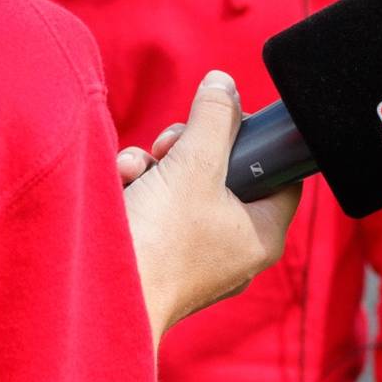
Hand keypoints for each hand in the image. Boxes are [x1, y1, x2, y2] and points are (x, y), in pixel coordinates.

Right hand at [116, 72, 298, 342]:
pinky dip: (137, 188)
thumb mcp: (193, 164)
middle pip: (226, 173)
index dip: (257, 140)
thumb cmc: (159, 242)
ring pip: (185, 186)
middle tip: (172, 145)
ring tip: (138, 168)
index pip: (281, 174)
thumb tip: (224, 83)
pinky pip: (157, 207)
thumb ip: (214, 118)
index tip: (226, 121)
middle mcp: (234, 248)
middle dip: (190, 149)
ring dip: (156, 165)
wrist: (100, 297)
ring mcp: (194, 255)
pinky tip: (122, 185)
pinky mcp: (159, 256)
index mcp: (262, 234)